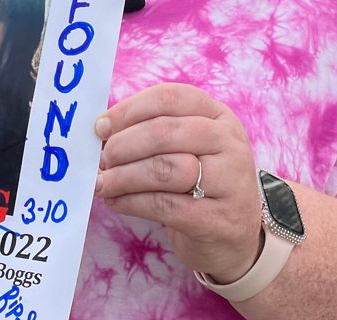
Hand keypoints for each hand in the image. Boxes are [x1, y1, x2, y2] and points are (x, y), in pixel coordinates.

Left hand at [94, 83, 262, 281]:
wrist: (235, 239)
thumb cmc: (200, 184)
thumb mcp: (188, 148)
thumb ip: (153, 132)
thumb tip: (101, 130)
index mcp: (218, 116)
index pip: (170, 97)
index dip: (128, 110)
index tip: (100, 127)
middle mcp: (228, 143)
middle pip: (166, 132)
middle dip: (123, 144)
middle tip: (101, 159)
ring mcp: (229, 182)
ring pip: (165, 169)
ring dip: (124, 176)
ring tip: (103, 183)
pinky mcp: (216, 219)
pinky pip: (165, 205)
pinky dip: (132, 202)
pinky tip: (116, 202)